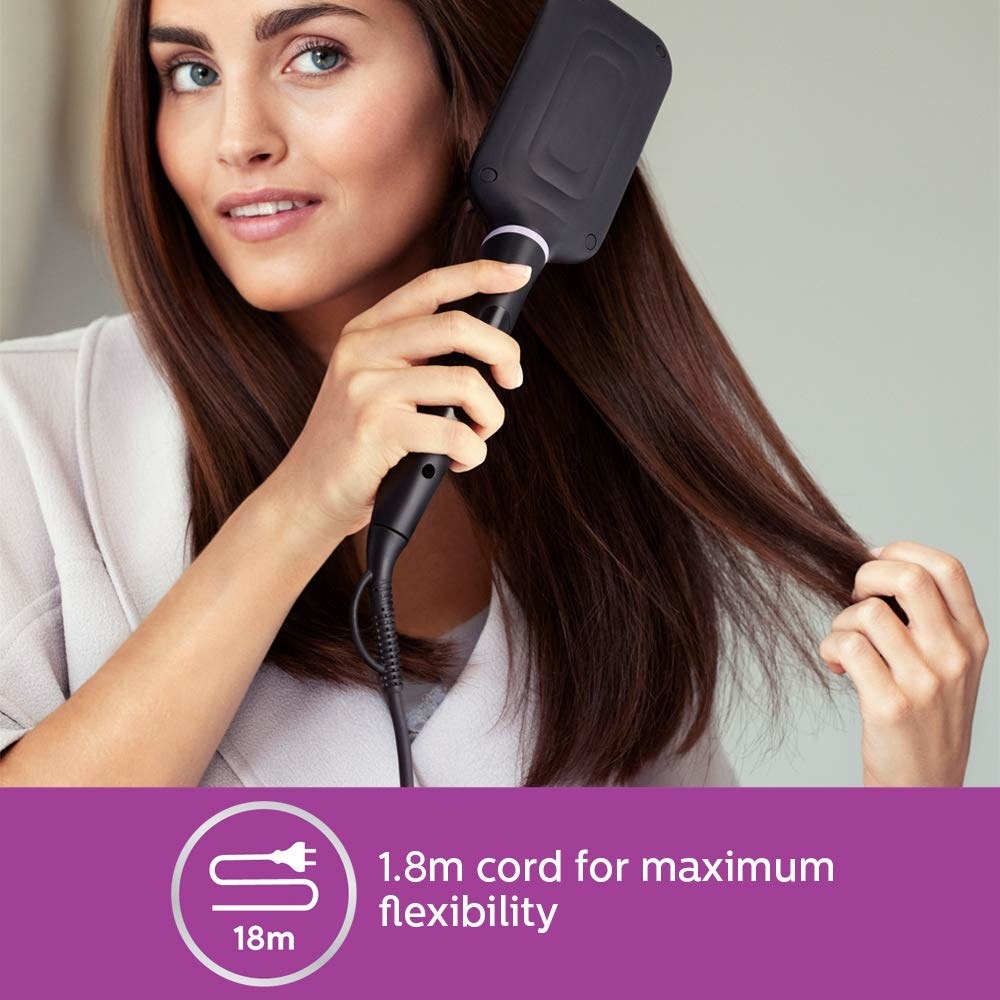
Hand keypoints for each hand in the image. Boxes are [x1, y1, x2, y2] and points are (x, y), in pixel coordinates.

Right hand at [263, 259, 529, 544]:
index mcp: (364, 332)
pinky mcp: (376, 428)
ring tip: (476, 436)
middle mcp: (362, 350)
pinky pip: (455, 432)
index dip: (479, 274)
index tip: (516, 275)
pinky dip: (473, 452)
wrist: (306, 496)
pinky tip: (459, 462)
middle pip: (458, 325)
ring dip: (489, 416)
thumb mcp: (375, 388)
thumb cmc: (356, 448)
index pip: (430, 286)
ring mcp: (366, 387)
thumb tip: (489, 349)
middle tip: (512, 379)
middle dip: (504, 351)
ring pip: (466, 382)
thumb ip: (415, 361)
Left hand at [818, 540, 988, 785]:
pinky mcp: (890, 705)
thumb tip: (877, 568)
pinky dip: (829, 649)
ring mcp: (925, 681)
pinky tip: (838, 668)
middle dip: (867, 576)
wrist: (925, 789)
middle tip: (856, 599)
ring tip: (845, 647)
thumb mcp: (948, 666)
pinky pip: (847, 646)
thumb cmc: (925, 721)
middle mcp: (955, 656)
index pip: (947, 568)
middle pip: (908, 577)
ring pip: (867, 613)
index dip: (903, 551)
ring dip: (841, 623)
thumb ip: (927, 621)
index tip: (875, 562)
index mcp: (972, 639)